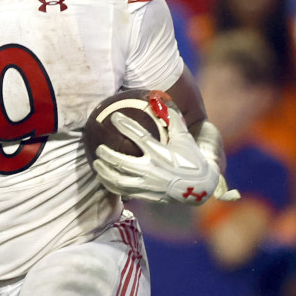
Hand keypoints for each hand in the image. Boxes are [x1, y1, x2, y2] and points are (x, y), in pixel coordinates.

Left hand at [92, 110, 237, 203]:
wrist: (199, 187)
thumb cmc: (191, 160)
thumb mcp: (184, 138)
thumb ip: (172, 120)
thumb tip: (161, 100)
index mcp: (161, 153)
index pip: (139, 136)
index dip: (125, 125)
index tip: (114, 117)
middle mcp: (152, 170)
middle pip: (122, 162)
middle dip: (107, 154)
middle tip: (99, 147)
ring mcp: (147, 184)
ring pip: (118, 180)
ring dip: (104, 171)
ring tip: (96, 163)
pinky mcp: (145, 195)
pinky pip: (122, 191)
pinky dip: (110, 184)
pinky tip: (103, 178)